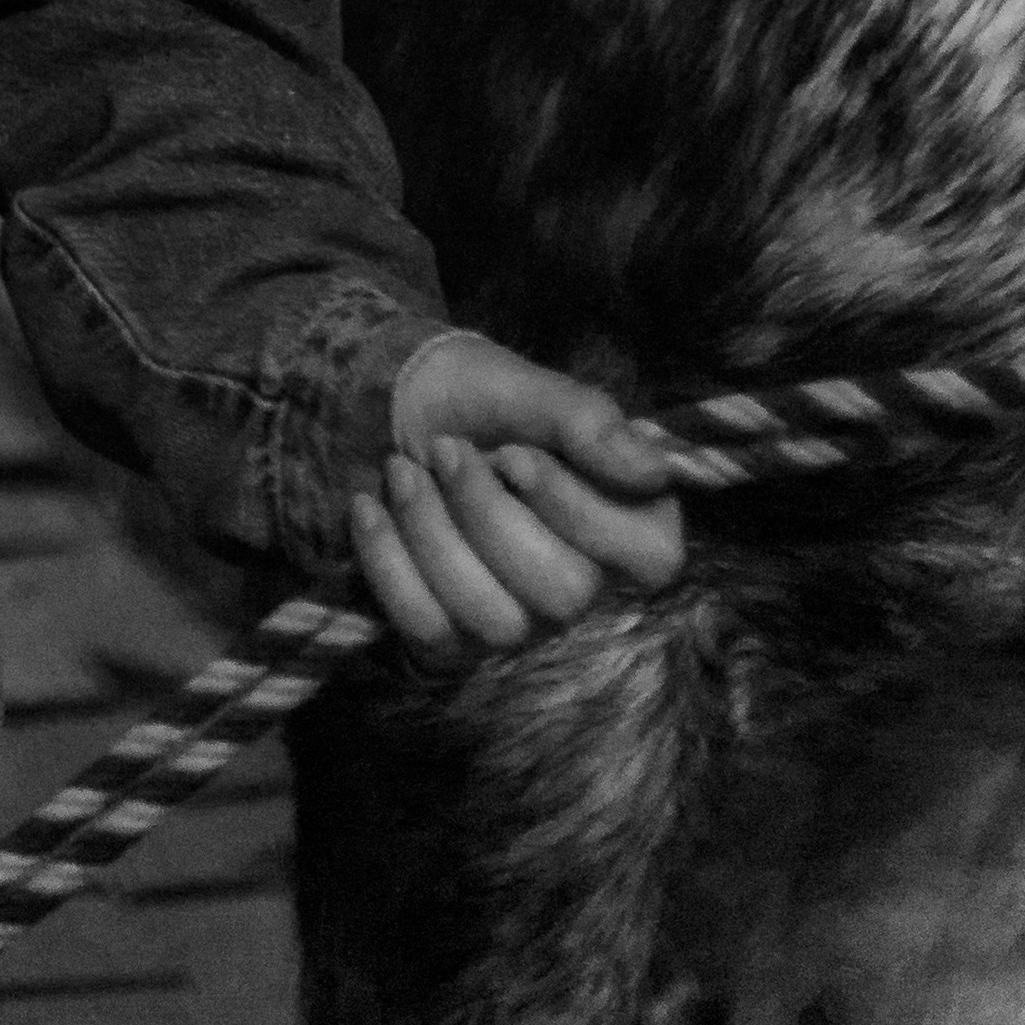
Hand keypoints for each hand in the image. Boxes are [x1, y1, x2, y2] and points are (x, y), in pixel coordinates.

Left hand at [346, 331, 690, 670]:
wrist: (385, 405)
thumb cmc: (475, 399)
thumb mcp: (527, 388)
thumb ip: (589, 422)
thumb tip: (655, 471)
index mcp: (620, 521)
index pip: (652, 561)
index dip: (580, 514)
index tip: (515, 457)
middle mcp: (580, 583)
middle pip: (563, 595)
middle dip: (486, 513)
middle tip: (445, 450)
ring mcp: (518, 620)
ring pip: (495, 621)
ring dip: (431, 531)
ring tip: (400, 469)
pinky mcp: (453, 636)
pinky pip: (430, 630)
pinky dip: (388, 560)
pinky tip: (369, 506)